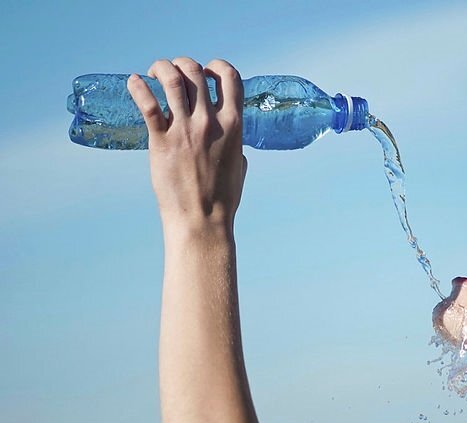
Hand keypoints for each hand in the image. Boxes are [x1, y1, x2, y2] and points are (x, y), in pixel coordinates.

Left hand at [128, 57, 247, 231]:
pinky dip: (137, 86)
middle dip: (183, 65)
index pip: (230, 78)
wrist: (201, 221)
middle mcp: (209, 123)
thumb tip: (232, 141)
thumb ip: (236, 146)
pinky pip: (147, 104)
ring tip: (153, 73)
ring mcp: (184, 131)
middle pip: (196, 72)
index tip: (208, 73)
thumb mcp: (239, 167)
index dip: (218, 67)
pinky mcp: (161, 141)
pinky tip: (133, 83)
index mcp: (234, 126)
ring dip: (161, 68)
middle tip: (173, 73)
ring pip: (172, 79)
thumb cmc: (223, 199)